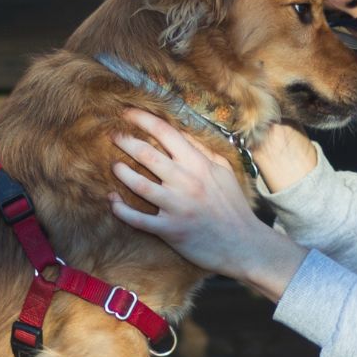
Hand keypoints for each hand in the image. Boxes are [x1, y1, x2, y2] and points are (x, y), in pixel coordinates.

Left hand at [107, 109, 308, 300]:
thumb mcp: (224, 171)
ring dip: (122, 173)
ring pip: (140, 184)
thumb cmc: (233, 206)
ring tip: (114, 166)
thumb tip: (181, 133)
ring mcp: (177, 206)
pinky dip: (122, 210)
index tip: (127, 113)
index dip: (143, 119)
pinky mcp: (170, 230)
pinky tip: (113, 201)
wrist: (243, 244)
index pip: (166, 133)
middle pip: (147, 155)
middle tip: (113, 135)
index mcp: (199, 164)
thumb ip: (203, 151)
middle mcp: (186, 182)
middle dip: (125, 141)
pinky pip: (139, 219)